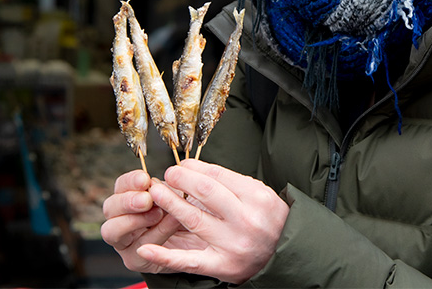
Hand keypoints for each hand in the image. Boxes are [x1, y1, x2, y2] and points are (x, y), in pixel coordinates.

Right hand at [100, 169, 205, 273]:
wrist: (201, 241)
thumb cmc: (189, 212)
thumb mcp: (181, 195)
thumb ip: (170, 187)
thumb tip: (171, 174)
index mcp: (130, 198)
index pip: (121, 185)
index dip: (130, 181)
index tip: (145, 179)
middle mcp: (121, 219)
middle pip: (109, 207)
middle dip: (127, 201)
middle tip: (147, 199)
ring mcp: (125, 241)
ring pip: (112, 230)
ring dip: (134, 220)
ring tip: (158, 213)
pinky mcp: (134, 260)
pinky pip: (139, 248)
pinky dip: (156, 233)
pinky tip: (172, 223)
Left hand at [138, 159, 289, 283]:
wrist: (285, 255)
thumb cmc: (269, 219)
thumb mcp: (260, 194)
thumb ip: (232, 184)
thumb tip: (195, 170)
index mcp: (257, 196)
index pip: (218, 176)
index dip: (195, 168)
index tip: (181, 165)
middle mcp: (246, 219)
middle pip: (205, 192)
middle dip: (181, 179)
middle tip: (168, 174)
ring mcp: (234, 244)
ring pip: (194, 220)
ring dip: (170, 204)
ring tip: (155, 193)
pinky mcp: (223, 266)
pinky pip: (190, 261)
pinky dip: (165, 256)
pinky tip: (146, 247)